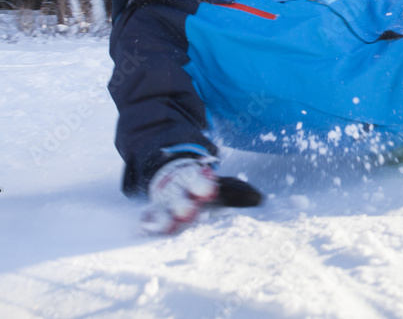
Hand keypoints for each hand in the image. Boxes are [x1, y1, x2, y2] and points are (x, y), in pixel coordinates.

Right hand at [141, 157, 263, 234]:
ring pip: (164, 208)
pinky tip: (142, 231)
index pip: (200, 181)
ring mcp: (165, 202)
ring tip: (166, 228)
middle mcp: (180, 190)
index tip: (209, 191)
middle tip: (188, 212)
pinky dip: (146, 223)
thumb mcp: (221, 185)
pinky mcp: (155, 212)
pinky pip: (149, 217)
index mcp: (197, 180)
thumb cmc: (204, 184)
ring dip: (165, 218)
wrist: (172, 172)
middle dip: (184, 204)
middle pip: (181, 196)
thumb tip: (261, 200)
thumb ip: (238, 193)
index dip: (204, 185)